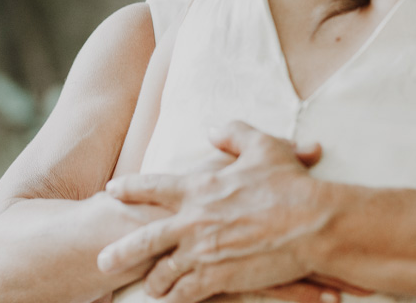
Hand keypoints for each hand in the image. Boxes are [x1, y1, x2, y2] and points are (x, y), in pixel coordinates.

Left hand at [99, 121, 368, 302]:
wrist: (313, 224)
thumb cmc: (290, 184)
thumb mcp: (262, 146)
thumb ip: (232, 133)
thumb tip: (212, 129)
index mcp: (198, 188)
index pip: (151, 187)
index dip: (129, 189)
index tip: (111, 190)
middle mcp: (192, 221)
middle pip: (143, 240)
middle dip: (120, 252)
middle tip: (102, 260)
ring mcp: (203, 253)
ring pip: (163, 273)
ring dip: (154, 282)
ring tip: (149, 287)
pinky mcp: (219, 278)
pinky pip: (187, 293)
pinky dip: (177, 298)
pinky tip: (173, 301)